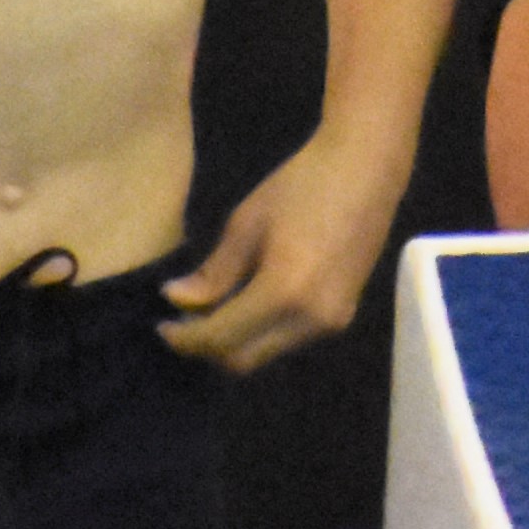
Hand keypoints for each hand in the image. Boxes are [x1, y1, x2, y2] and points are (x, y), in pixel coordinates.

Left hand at [156, 136, 409, 375]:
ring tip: (213, 307)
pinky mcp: (342, 316)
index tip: (162, 326)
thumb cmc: (302, 184)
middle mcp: (310, 319)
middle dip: (208, 348)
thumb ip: (213, 272)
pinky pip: (290, 338)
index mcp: (282, 292)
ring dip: (236, 340)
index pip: (220, 337)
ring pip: (267, 352)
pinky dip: (262, 331)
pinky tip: (248, 300)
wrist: (367, 169)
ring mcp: (331, 322)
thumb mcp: (247, 222)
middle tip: (183, 320)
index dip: (185, 338)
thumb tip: (176, 299)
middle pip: (244, 360)